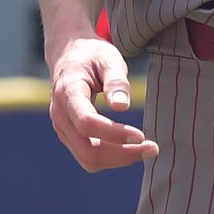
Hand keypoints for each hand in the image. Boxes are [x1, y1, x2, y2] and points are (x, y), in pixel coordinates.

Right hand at [46, 34, 156, 171]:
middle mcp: (60, 115)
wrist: (68, 53)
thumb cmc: (91, 54)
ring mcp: (62, 128)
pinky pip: (88, 156)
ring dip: (118, 160)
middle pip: (87, 150)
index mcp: (67, 92)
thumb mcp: (108, 58)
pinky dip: (111, 158)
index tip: (141, 135)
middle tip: (152, 148)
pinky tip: (131, 147)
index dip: (114, 133)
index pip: (87, 122)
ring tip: (146, 149)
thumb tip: (122, 107)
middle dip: (121, 155)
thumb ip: (116, 81)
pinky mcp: (69, 135)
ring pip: (88, 159)